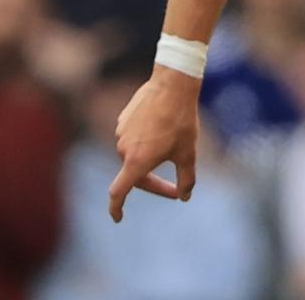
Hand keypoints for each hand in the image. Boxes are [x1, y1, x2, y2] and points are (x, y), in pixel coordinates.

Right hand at [108, 65, 200, 221]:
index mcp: (136, 162)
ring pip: (135, 155)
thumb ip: (186, 179)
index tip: (118, 218)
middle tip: (175, 188)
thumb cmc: (181, 121)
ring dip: (150, 159)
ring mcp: (121, 133)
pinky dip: (146, 141)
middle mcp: (123, 149)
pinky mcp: (123, 119)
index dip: (116, 208)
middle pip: (133, 175)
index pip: (119, 192)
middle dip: (153, 184)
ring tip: (174, 145)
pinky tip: (164, 128)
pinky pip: (133, 137)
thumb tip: (184, 196)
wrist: (172, 85)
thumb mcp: (188, 154)